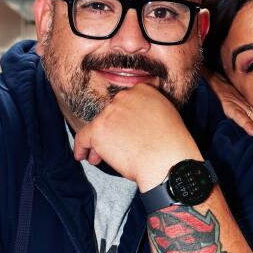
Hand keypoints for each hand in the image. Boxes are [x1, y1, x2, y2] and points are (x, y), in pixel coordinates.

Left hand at [73, 84, 200, 189]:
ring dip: (98, 142)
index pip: (125, 103)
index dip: (122, 119)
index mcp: (143, 90)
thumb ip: (151, 111)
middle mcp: (124, 96)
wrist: (168, 162)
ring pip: (97, 127)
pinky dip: (81, 147)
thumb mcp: (168, 116)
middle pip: (110, 114)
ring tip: (99, 157)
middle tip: (114, 146)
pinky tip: (82, 155)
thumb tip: (138, 121)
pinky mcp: (98, 129)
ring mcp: (109, 112)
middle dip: (110, 131)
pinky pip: (83, 137)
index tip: (123, 130)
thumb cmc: (172, 147)